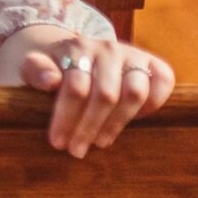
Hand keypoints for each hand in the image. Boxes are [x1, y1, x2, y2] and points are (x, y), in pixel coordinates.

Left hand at [12, 31, 173, 157]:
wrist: (76, 53)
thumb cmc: (54, 66)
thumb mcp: (34, 65)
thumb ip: (36, 70)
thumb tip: (50, 81)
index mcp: (77, 47)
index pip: (76, 87)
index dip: (66, 117)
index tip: (57, 142)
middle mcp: (108, 49)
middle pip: (105, 95)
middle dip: (89, 127)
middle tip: (76, 150)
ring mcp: (133, 55)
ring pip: (134, 93)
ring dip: (117, 123)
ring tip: (100, 143)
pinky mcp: (154, 65)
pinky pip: (163, 83)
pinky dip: (152, 105)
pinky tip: (134, 122)